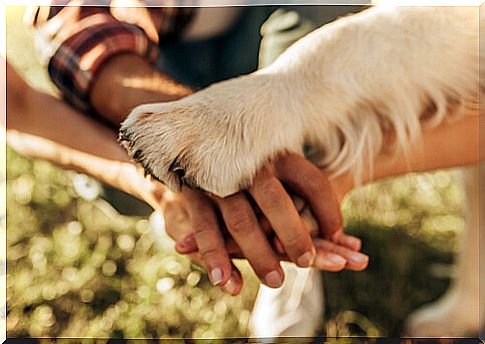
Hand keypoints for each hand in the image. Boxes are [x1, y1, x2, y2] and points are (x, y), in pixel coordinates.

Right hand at [163, 153, 367, 294]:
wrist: (196, 148)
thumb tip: (352, 243)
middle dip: (294, 236)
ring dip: (258, 254)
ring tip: (276, 282)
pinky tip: (230, 284)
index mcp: (277, 155)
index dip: (329, 212)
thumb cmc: (249, 170)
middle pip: (277, 201)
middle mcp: (249, 165)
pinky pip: (205, 229)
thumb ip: (306, 202)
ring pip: (241, 221)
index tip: (339, 237)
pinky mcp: (195, 194)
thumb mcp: (277, 173)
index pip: (313, 182)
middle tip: (306, 264)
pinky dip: (217, 257)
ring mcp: (220, 180)